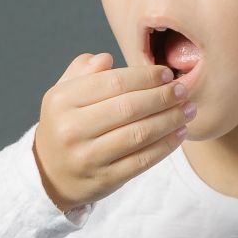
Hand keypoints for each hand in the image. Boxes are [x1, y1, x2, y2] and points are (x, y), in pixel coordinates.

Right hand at [32, 52, 193, 212]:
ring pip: (139, 134)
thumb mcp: (63, 94)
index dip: (144, 77)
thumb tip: (106, 58)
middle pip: (129, 108)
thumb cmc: (64, 125)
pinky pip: (142, 160)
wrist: (49, 174)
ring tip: (188, 110)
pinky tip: (179, 133)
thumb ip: (82, 71)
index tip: (166, 73)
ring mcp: (88, 157)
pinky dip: (166, 146)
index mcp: (62, 100)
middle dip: (162, 97)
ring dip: (170, 120)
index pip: (113, 82)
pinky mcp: (105, 179)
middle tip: (183, 90)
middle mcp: (71, 129)